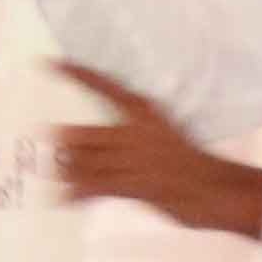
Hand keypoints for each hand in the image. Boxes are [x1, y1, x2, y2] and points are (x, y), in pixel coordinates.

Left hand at [47, 66, 261, 240]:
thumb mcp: (164, 133)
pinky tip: (61, 198)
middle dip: (65, 140)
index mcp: (145, 112)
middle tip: (49, 139)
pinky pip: (94, 187)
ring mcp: (133, 159)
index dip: (78, 76)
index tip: (51, 63)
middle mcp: (135, 132)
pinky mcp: (133, 185)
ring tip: (55, 170)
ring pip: (84, 161)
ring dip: (65, 168)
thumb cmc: (189, 160)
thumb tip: (97, 143)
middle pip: (84, 134)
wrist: (212, 188)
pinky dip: (75, 193)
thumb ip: (133, 132)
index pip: (105, 87)